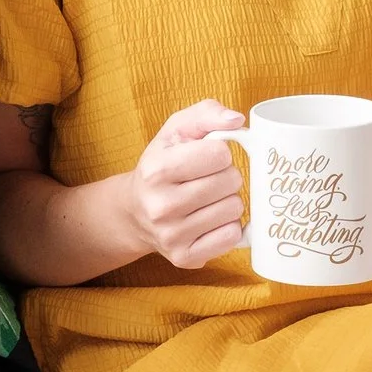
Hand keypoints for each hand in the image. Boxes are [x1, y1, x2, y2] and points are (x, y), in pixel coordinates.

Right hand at [117, 100, 248, 268]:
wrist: (134, 211)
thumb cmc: (163, 164)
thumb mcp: (176, 130)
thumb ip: (207, 114)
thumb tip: (237, 121)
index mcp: (156, 170)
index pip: (219, 153)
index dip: (220, 151)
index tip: (207, 156)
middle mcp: (160, 206)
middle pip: (231, 181)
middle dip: (226, 175)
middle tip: (208, 178)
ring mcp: (172, 236)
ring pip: (234, 209)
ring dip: (228, 200)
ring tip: (208, 199)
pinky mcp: (185, 258)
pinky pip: (232, 237)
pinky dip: (228, 226)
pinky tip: (210, 220)